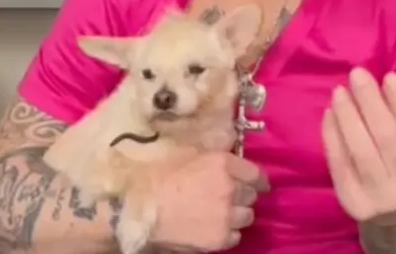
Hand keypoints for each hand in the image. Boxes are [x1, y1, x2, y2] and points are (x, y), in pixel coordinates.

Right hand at [150, 151, 269, 250]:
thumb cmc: (157, 178)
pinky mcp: (220, 239)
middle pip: (252, 195)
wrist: (138, 211)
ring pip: (247, 216)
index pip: (255, 173)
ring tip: (221, 214)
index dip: (257, 178)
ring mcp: (227, 216)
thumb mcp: (185, 156)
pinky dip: (227, 232)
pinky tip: (214, 228)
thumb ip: (211, 158)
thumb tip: (226, 156)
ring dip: (237, 214)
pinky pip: (235, 236)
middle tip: (229, 197)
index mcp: (222, 164)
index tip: (256, 182)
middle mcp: (230, 189)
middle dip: (244, 195)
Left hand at [321, 67, 395, 223]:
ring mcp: (380, 197)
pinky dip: (333, 138)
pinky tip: (329, 113)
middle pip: (388, 139)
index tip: (389, 77)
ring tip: (339, 91)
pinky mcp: (354, 203)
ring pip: (361, 152)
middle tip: (357, 74)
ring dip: (348, 118)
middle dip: (371, 103)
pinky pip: (340, 166)